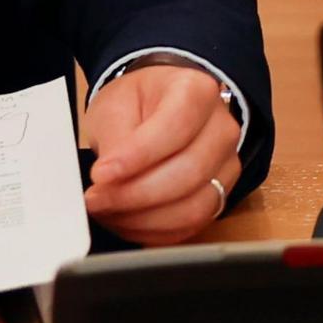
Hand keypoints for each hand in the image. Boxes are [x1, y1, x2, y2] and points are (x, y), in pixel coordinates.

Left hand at [81, 63, 243, 246]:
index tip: (101, 174)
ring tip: (108, 212)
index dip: (137, 157)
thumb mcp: (115, 106)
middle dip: (135, 195)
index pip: (175, 128)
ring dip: (143, 218)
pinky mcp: (220, 196)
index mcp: (197, 92)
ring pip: (193, 207)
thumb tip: (108, 181)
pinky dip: (153, 231)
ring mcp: (225, 166)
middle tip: (96, 199)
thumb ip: (115, 141)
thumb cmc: (138, 103)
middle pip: (189, 173)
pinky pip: (190, 226)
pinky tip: (125, 221)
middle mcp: (221, 129)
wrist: (157, 109)